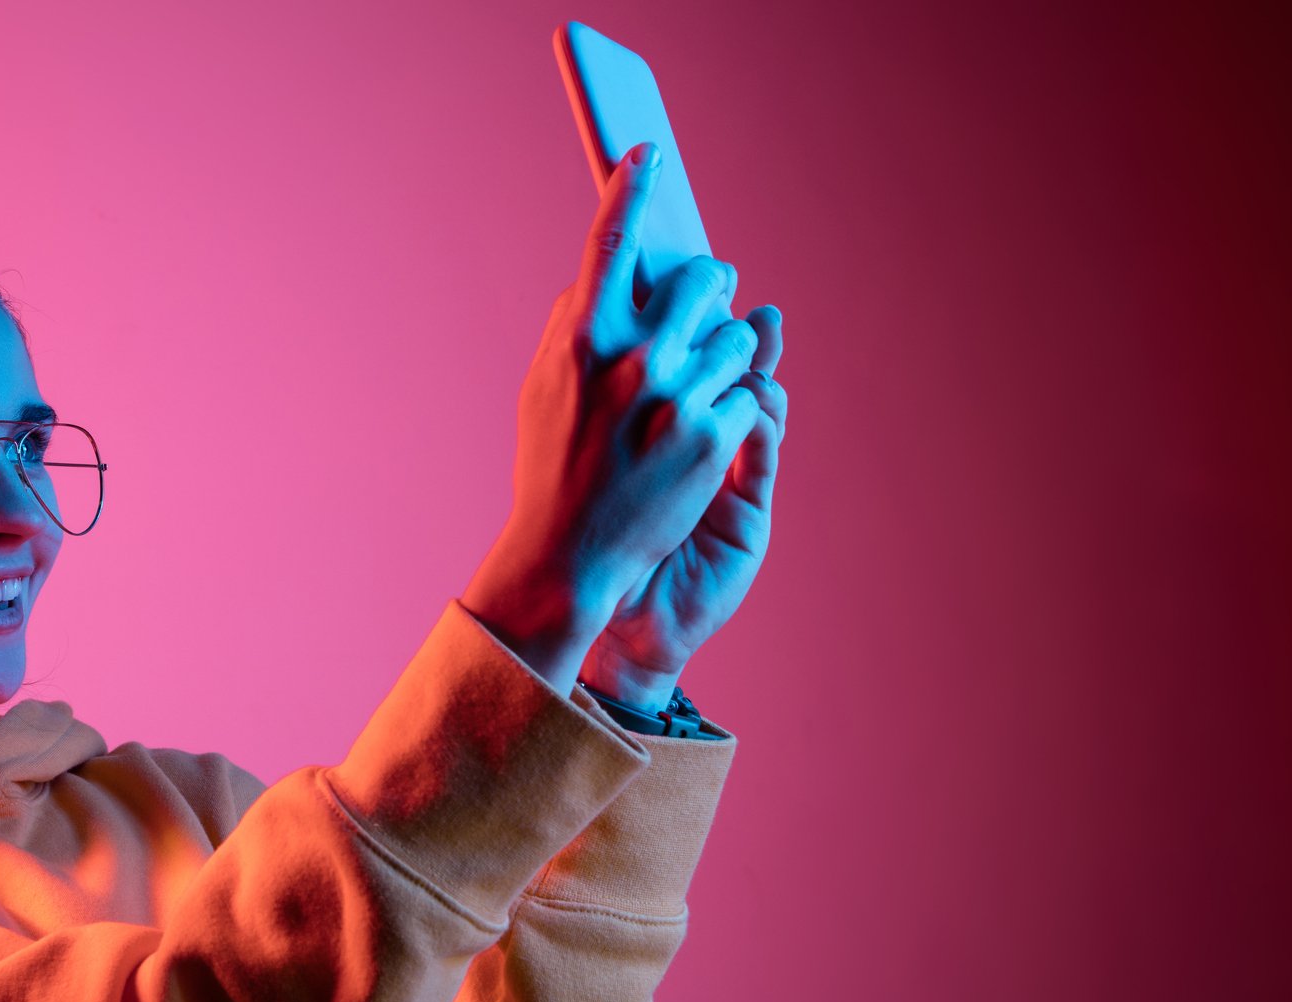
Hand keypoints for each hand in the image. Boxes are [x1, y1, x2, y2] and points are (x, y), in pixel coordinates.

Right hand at [461, 141, 763, 691]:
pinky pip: (749, 392)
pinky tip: (708, 430)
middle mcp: (634, 358)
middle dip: (710, 288)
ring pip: (742, 335)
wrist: (569, 555)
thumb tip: (600, 275)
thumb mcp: (541, 388)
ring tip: (705, 381)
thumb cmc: (550, 469)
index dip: (632, 186)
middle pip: (703, 278)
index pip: (611, 239)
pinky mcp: (714, 438)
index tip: (650, 156)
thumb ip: (570, 325)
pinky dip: (735, 406)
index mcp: (582, 338)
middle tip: (705, 303)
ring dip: (731, 350)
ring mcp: (679, 397)